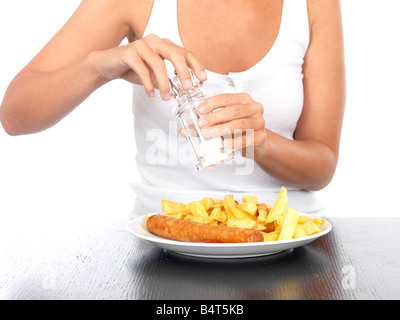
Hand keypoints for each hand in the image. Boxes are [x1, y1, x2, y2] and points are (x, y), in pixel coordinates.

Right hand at [89, 34, 206, 99]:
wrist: (108, 65)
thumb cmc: (134, 68)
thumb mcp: (155, 73)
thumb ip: (170, 76)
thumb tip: (186, 88)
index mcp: (164, 45)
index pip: (184, 52)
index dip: (195, 65)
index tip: (203, 78)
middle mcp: (155, 41)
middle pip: (175, 53)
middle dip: (184, 72)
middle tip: (188, 87)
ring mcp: (141, 45)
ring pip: (159, 64)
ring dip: (164, 83)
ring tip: (166, 97)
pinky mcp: (129, 52)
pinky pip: (142, 70)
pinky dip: (148, 84)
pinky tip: (151, 93)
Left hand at [195, 93, 266, 158]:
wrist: (256, 142)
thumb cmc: (238, 129)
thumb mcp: (222, 123)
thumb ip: (205, 124)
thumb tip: (184, 130)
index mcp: (243, 99)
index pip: (226, 98)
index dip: (212, 103)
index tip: (200, 110)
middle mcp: (253, 108)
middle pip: (233, 110)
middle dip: (215, 117)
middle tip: (202, 124)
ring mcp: (259, 122)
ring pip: (240, 124)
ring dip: (222, 129)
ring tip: (209, 134)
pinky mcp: (261, 137)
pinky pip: (246, 139)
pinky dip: (234, 142)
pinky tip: (224, 144)